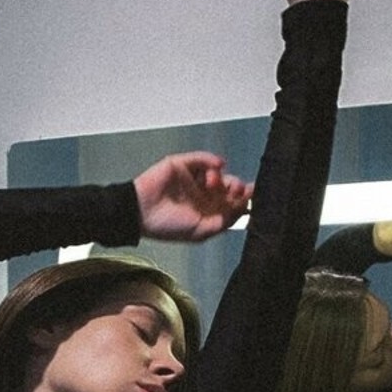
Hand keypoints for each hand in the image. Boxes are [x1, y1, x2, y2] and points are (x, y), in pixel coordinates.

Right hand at [133, 152, 250, 241]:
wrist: (141, 213)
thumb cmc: (166, 226)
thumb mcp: (200, 232)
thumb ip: (222, 222)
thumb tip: (243, 210)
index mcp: (206, 211)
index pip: (230, 203)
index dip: (242, 199)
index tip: (251, 195)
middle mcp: (201, 194)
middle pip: (227, 186)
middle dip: (236, 187)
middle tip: (238, 189)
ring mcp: (192, 179)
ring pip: (216, 172)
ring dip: (221, 177)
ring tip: (215, 183)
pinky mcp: (182, 165)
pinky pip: (201, 159)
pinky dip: (212, 160)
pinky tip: (218, 166)